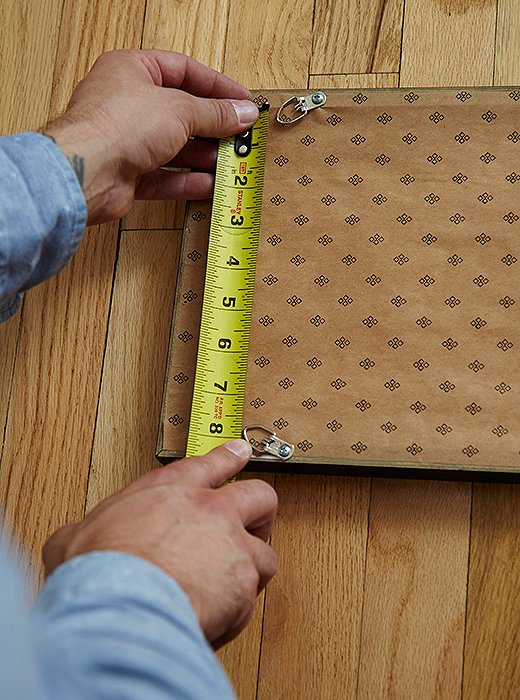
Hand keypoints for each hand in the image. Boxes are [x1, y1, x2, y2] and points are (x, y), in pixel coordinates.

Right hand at [43, 440, 276, 648]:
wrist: (120, 605)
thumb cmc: (98, 571)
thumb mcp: (77, 538)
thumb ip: (90, 531)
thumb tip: (74, 541)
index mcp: (169, 490)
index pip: (209, 463)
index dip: (229, 457)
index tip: (240, 453)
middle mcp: (208, 511)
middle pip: (258, 495)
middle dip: (261, 509)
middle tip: (257, 522)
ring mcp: (231, 544)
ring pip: (265, 550)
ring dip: (253, 566)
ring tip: (241, 580)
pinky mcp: (243, 581)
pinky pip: (252, 595)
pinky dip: (240, 607)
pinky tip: (224, 614)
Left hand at [44, 50, 258, 224]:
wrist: (86, 172)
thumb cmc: (116, 126)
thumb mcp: (180, 110)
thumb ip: (215, 113)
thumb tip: (241, 113)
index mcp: (133, 71)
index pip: (183, 71)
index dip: (216, 86)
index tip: (242, 101)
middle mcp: (128, 104)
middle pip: (181, 112)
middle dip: (213, 126)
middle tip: (240, 136)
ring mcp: (127, 140)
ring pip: (174, 147)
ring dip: (203, 156)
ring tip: (229, 161)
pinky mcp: (128, 173)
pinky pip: (164, 176)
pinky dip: (186, 180)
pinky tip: (209, 183)